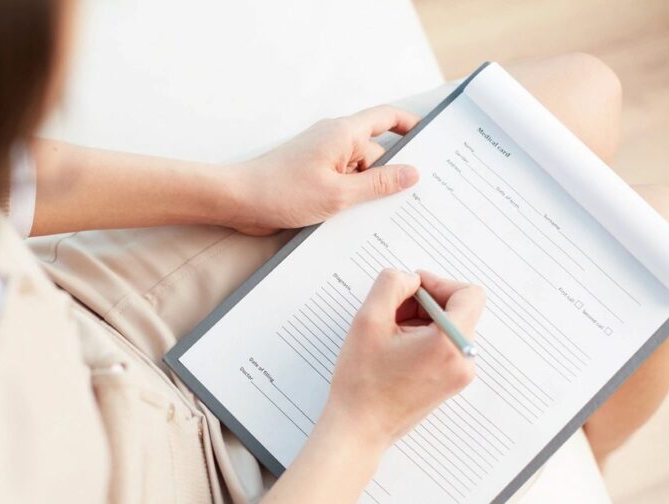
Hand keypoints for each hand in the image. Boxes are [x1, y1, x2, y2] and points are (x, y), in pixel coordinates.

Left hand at [225, 106, 420, 235]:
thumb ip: (379, 184)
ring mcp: (322, 159)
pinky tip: (353, 220)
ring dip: (367, 194)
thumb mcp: (340, 194)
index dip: (411, 125)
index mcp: (344, 133)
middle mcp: (334, 141)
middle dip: (390, 176)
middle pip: (376, 154)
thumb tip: (412, 173)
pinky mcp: (312, 177)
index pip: (387, 118)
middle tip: (410, 201)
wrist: (238, 201)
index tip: (431, 141)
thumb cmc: (281, 192)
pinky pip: (341, 185)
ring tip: (376, 217)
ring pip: (358, 174)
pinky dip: (349, 199)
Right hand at [322, 269, 484, 450]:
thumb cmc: (362, 383)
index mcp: (450, 344)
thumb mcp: (368, 320)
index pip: (468, 294)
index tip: (411, 290)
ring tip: (389, 336)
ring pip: (449, 327)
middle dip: (424, 304)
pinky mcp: (450, 383)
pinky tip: (395, 350)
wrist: (360, 427)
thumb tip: (410, 279)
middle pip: (458, 310)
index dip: (439, 283)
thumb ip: (391, 285)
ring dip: (421, 321)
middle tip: (391, 314)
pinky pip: (444, 346)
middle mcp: (464, 360)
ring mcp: (460, 375)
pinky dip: (422, 339)